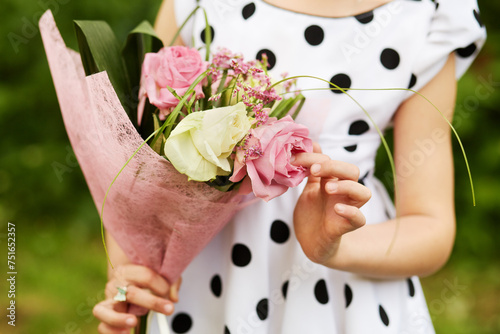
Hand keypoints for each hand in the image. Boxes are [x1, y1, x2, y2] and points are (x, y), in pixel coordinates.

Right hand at [93, 264, 181, 333]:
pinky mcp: (104, 315)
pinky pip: (102, 326)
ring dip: (119, 318)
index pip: (146, 275)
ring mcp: (108, 301)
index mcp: (128, 271)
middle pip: (130, 293)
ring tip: (134, 322)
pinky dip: (112, 332)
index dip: (161, 285)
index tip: (168, 291)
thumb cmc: (144, 280)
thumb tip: (174, 298)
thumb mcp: (160, 275)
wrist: (124, 282)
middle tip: (169, 309)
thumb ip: (170, 283)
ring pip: (104, 311)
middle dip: (152, 302)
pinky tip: (126, 333)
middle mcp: (115, 285)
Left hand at [292, 144, 370, 266]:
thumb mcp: (308, 188)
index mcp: (332, 181)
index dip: (314, 157)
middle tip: (314, 171)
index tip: (294, 159)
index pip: (331, 161)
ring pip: (364, 193)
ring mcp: (347, 209)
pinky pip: (359, 219)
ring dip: (347, 186)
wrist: (310, 242)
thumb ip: (312, 168)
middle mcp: (343, 193)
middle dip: (334, 167)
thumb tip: (313, 143)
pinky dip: (351, 212)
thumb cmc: (312, 213)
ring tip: (327, 188)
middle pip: (352, 172)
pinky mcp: (345, 227)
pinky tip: (337, 208)